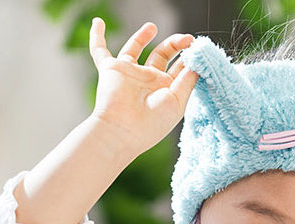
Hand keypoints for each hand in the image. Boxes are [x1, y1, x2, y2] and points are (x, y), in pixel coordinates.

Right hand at [88, 18, 198, 157]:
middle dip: (174, 44)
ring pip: (134, 49)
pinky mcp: (111, 69)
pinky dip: (96, 36)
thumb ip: (188, 79)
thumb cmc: (152, 123)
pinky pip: (99, 50)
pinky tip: (97, 22)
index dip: (190, 57)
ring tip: (152, 26)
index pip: (179, 68)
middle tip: (186, 39)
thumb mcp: (178, 100)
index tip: (198, 48)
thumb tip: (198, 60)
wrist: (123, 130)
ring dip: (142, 36)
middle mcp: (148, 80)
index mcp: (166, 90)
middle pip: (161, 55)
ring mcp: (130, 73)